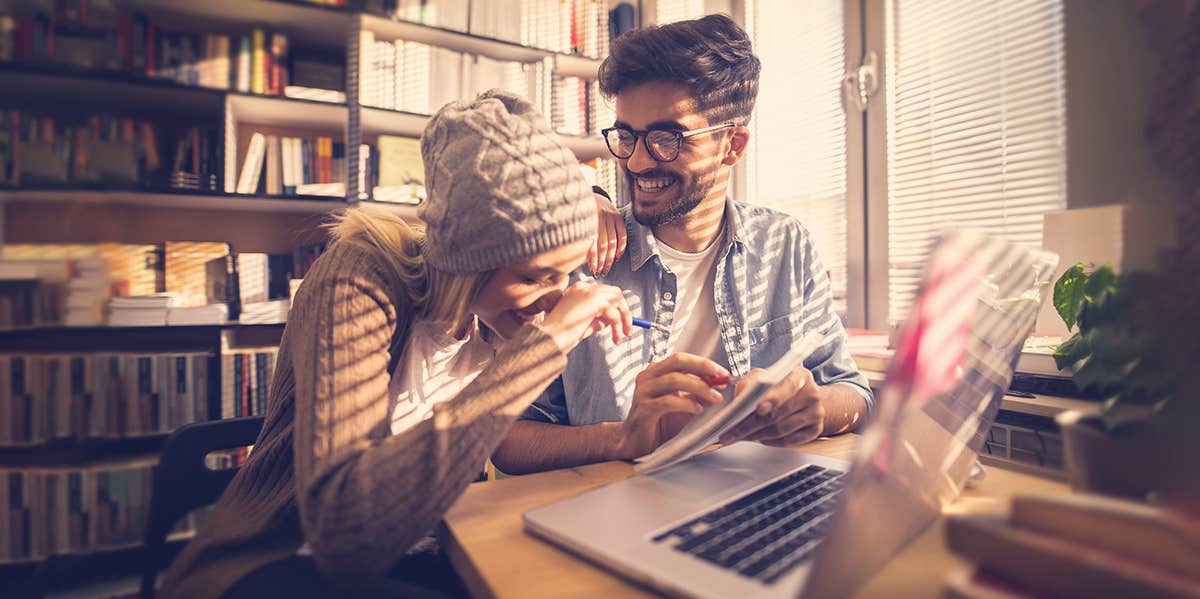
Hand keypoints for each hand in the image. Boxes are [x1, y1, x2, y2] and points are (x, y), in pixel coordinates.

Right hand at [540, 282, 631, 353]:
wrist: (550, 338)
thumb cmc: (561, 334)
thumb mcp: (583, 323)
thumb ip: (596, 319)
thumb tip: (611, 320)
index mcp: (579, 290)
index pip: (605, 293)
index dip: (616, 307)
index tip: (621, 323)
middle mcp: (584, 287)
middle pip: (615, 293)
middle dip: (624, 311)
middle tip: (627, 330)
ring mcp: (588, 292)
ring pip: (617, 301)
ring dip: (623, 320)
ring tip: (619, 337)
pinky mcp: (593, 300)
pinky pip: (614, 313)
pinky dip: (618, 326)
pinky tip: (614, 337)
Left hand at [587, 192, 626, 276]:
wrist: (590, 194)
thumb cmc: (580, 212)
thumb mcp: (576, 223)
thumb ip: (581, 238)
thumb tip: (583, 260)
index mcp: (587, 220)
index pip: (593, 244)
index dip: (594, 259)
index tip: (593, 271)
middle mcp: (600, 217)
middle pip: (604, 245)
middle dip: (602, 262)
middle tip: (600, 273)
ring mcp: (610, 216)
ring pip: (613, 242)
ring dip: (610, 258)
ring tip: (606, 269)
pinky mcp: (618, 215)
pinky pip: (622, 234)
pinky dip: (621, 247)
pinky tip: (617, 257)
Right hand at [615, 354, 729, 459]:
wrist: (636, 443)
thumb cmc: (659, 423)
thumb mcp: (684, 407)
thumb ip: (699, 396)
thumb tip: (718, 387)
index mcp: (656, 372)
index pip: (682, 359)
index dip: (704, 363)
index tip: (722, 373)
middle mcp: (648, 377)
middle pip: (677, 362)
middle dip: (703, 367)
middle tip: (721, 378)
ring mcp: (643, 392)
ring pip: (673, 380)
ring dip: (699, 387)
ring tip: (714, 397)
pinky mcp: (643, 409)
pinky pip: (667, 401)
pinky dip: (686, 403)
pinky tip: (697, 409)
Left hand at [717, 366, 825, 446]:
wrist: (804, 397)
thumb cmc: (778, 386)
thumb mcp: (763, 377)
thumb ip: (750, 384)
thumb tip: (739, 401)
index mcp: (800, 375)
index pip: (787, 386)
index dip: (773, 398)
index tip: (759, 408)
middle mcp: (812, 393)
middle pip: (779, 413)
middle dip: (751, 424)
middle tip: (732, 432)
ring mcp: (816, 413)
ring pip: (782, 430)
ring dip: (757, 435)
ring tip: (741, 435)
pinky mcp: (815, 429)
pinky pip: (789, 441)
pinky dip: (771, 442)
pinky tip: (760, 438)